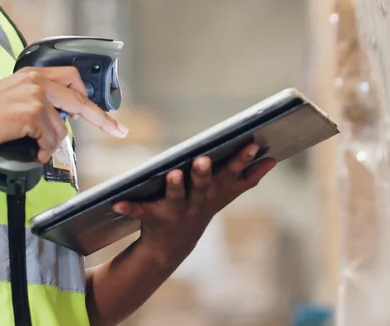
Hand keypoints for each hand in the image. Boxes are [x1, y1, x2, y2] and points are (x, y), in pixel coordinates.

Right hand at [0, 67, 128, 161]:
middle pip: (80, 98)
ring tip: (37, 149)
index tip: (102, 111)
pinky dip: (44, 151)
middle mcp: (36, 81)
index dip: (87, 96)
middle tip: (116, 129)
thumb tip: (58, 115)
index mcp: (32, 73)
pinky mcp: (32, 115)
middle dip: (100, 117)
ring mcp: (35, 97)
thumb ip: (35, 97)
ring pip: (62, 128)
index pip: (71, 78)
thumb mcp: (11, 94)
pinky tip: (34, 152)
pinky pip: (51, 139)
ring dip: (53, 144)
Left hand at [112, 143, 276, 266]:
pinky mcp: (153, 216)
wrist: (172, 246)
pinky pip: (140, 210)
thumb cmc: (199, 208)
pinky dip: (128, 207)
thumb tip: (273, 159)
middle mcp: (197, 201)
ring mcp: (176, 210)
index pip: (231, 172)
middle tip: (204, 158)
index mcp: (213, 191)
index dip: (242, 158)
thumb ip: (248, 177)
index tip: (253, 143)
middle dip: (204, 172)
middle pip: (202, 184)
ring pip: (176, 196)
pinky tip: (116, 202)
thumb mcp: (224, 194)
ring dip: (175, 185)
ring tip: (174, 172)